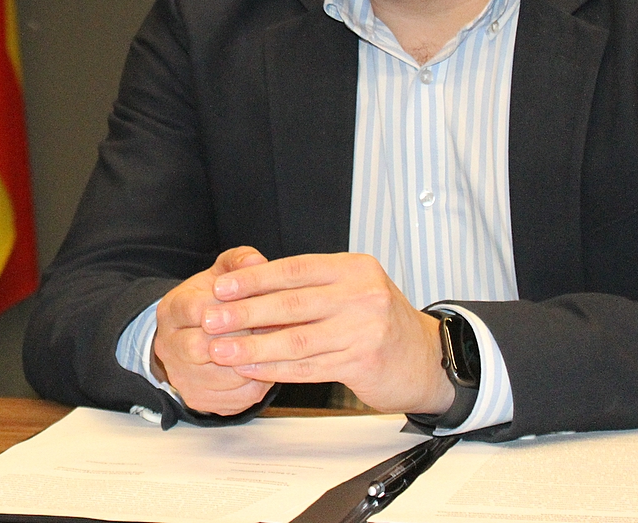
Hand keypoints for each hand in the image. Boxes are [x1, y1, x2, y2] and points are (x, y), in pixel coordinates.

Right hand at [151, 246, 275, 414]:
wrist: (190, 338)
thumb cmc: (211, 303)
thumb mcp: (220, 276)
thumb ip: (238, 263)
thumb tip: (257, 261)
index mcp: (171, 311)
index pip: (193, 308)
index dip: (227, 307)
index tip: (253, 302)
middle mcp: (169, 346)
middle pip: (199, 347)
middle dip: (239, 338)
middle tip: (267, 328)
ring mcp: (182, 377)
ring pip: (220, 377)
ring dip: (252, 362)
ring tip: (274, 347)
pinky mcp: (200, 400)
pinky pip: (234, 398)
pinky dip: (258, 383)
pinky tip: (268, 367)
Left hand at [200, 252, 453, 414]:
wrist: (427, 359)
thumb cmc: (379, 320)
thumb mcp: (352, 288)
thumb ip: (309, 286)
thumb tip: (248, 285)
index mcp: (354, 269)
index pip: (294, 270)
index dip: (254, 279)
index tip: (220, 288)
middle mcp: (362, 295)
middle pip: (291, 305)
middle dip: (244, 313)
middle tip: (210, 320)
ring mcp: (365, 331)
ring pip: (296, 340)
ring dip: (253, 347)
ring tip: (221, 350)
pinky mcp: (363, 364)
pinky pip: (308, 367)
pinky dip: (275, 368)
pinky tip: (250, 368)